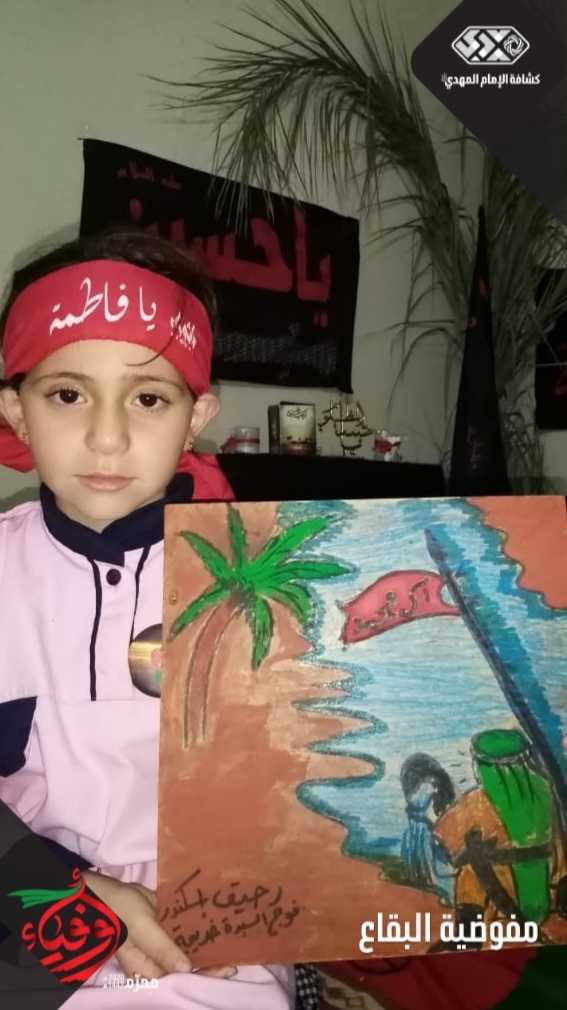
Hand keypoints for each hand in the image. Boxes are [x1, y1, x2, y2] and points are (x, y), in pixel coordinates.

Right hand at [83, 871, 235, 979]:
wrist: (102, 891)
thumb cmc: (118, 911)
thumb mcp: (141, 927)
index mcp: (148, 971)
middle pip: (186, 968)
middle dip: (209, 964)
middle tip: (235, 955)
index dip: (204, 975)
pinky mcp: (162, 929)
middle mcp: (155, 962)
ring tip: (229, 942)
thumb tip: (187, 968)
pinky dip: (197, 932)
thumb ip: (162, 948)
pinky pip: (182, 934)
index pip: (181, 978)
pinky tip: (214, 926)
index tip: (227, 968)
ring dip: (205, 947)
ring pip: (187, 951)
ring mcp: (159, 945)